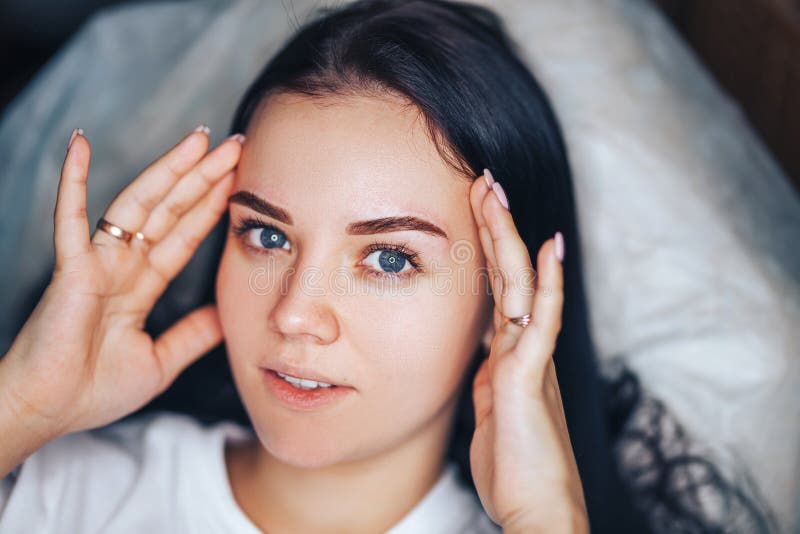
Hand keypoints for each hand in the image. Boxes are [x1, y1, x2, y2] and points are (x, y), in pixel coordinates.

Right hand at [1, 126, 241, 441]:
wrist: (49, 412)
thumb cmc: (93, 391)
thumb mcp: (161, 361)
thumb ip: (192, 335)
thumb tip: (225, 316)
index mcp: (143, 284)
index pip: (185, 234)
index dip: (212, 205)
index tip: (240, 178)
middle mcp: (123, 265)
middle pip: (171, 209)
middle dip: (203, 176)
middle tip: (235, 143)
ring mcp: (98, 262)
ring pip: (138, 204)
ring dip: (168, 170)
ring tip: (198, 140)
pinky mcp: (71, 269)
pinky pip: (71, 219)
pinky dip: (72, 181)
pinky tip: (79, 144)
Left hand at [468, 171, 588, 532]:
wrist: (538, 509)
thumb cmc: (515, 468)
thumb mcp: (492, 414)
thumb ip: (489, 381)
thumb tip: (483, 361)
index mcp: (508, 356)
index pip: (498, 290)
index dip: (488, 251)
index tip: (476, 211)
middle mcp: (523, 348)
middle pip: (510, 276)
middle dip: (496, 227)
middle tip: (484, 181)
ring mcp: (530, 358)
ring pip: (522, 286)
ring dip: (509, 238)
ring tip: (497, 194)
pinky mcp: (531, 377)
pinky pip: (541, 321)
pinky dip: (548, 283)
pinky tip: (550, 248)